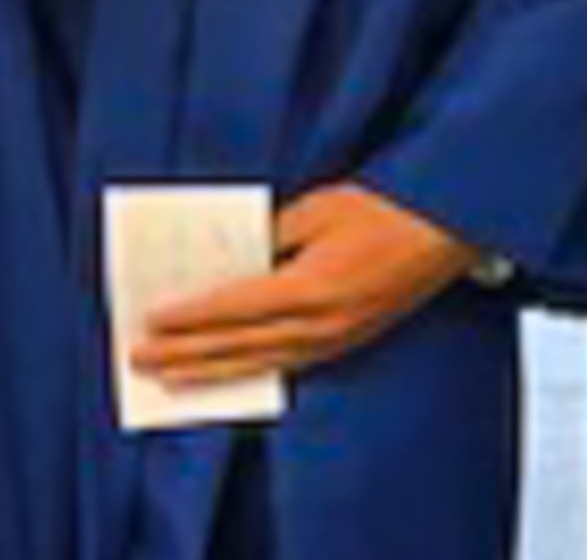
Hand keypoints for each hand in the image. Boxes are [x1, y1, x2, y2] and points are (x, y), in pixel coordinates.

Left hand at [133, 183, 478, 389]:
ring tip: (169, 379)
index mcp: (309, 288)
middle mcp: (319, 324)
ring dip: (209, 371)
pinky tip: (229, 375)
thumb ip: (271, 236)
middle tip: (137, 358)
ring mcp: (336, 340)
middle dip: (182, 352)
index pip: (230, 308)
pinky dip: (250, 372)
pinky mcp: (349, 342)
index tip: (148, 320)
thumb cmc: (390, 208)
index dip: (185, 317)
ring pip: (258, 364)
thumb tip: (231, 261)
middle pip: (236, 345)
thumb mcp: (321, 208)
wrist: (449, 229)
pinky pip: (287, 366)